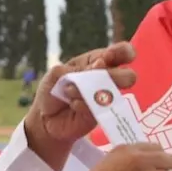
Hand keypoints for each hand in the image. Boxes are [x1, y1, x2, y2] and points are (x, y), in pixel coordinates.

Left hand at [24, 42, 136, 168]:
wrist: (44, 118)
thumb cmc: (52, 90)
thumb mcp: (56, 74)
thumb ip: (75, 69)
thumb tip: (100, 65)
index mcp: (96, 61)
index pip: (119, 53)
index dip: (122, 52)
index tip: (108, 57)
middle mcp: (105, 79)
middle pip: (127, 75)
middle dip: (116, 76)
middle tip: (99, 78)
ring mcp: (104, 99)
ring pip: (114, 93)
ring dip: (91, 90)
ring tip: (69, 91)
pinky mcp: (99, 116)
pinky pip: (98, 109)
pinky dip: (83, 104)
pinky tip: (72, 104)